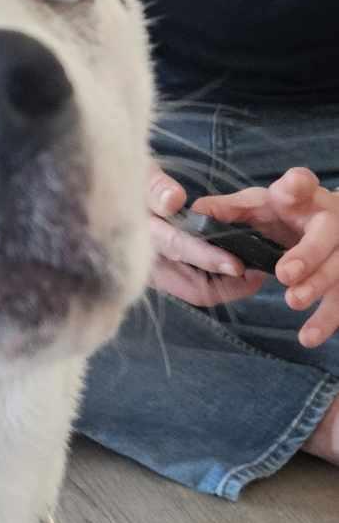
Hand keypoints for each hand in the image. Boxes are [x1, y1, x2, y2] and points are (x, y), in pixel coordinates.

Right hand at [146, 169, 267, 308]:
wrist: (117, 195)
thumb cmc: (132, 181)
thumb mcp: (139, 175)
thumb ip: (155, 187)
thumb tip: (172, 201)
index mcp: (141, 235)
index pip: (177, 250)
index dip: (208, 259)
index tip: (237, 265)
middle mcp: (146, 262)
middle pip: (192, 287)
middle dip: (228, 285)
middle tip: (258, 273)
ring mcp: (155, 274)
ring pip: (197, 292)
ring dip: (227, 286)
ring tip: (253, 272)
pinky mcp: (164, 277)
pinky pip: (195, 288)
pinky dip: (219, 282)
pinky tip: (237, 269)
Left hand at [194, 166, 338, 347]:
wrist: (321, 224)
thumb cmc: (284, 213)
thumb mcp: (256, 207)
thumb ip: (228, 211)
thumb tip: (196, 212)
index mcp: (303, 198)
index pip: (303, 185)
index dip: (298, 185)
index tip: (291, 186)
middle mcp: (330, 220)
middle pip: (328, 233)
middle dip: (308, 253)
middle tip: (285, 274)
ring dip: (318, 285)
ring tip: (293, 301)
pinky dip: (327, 320)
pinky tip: (308, 337)